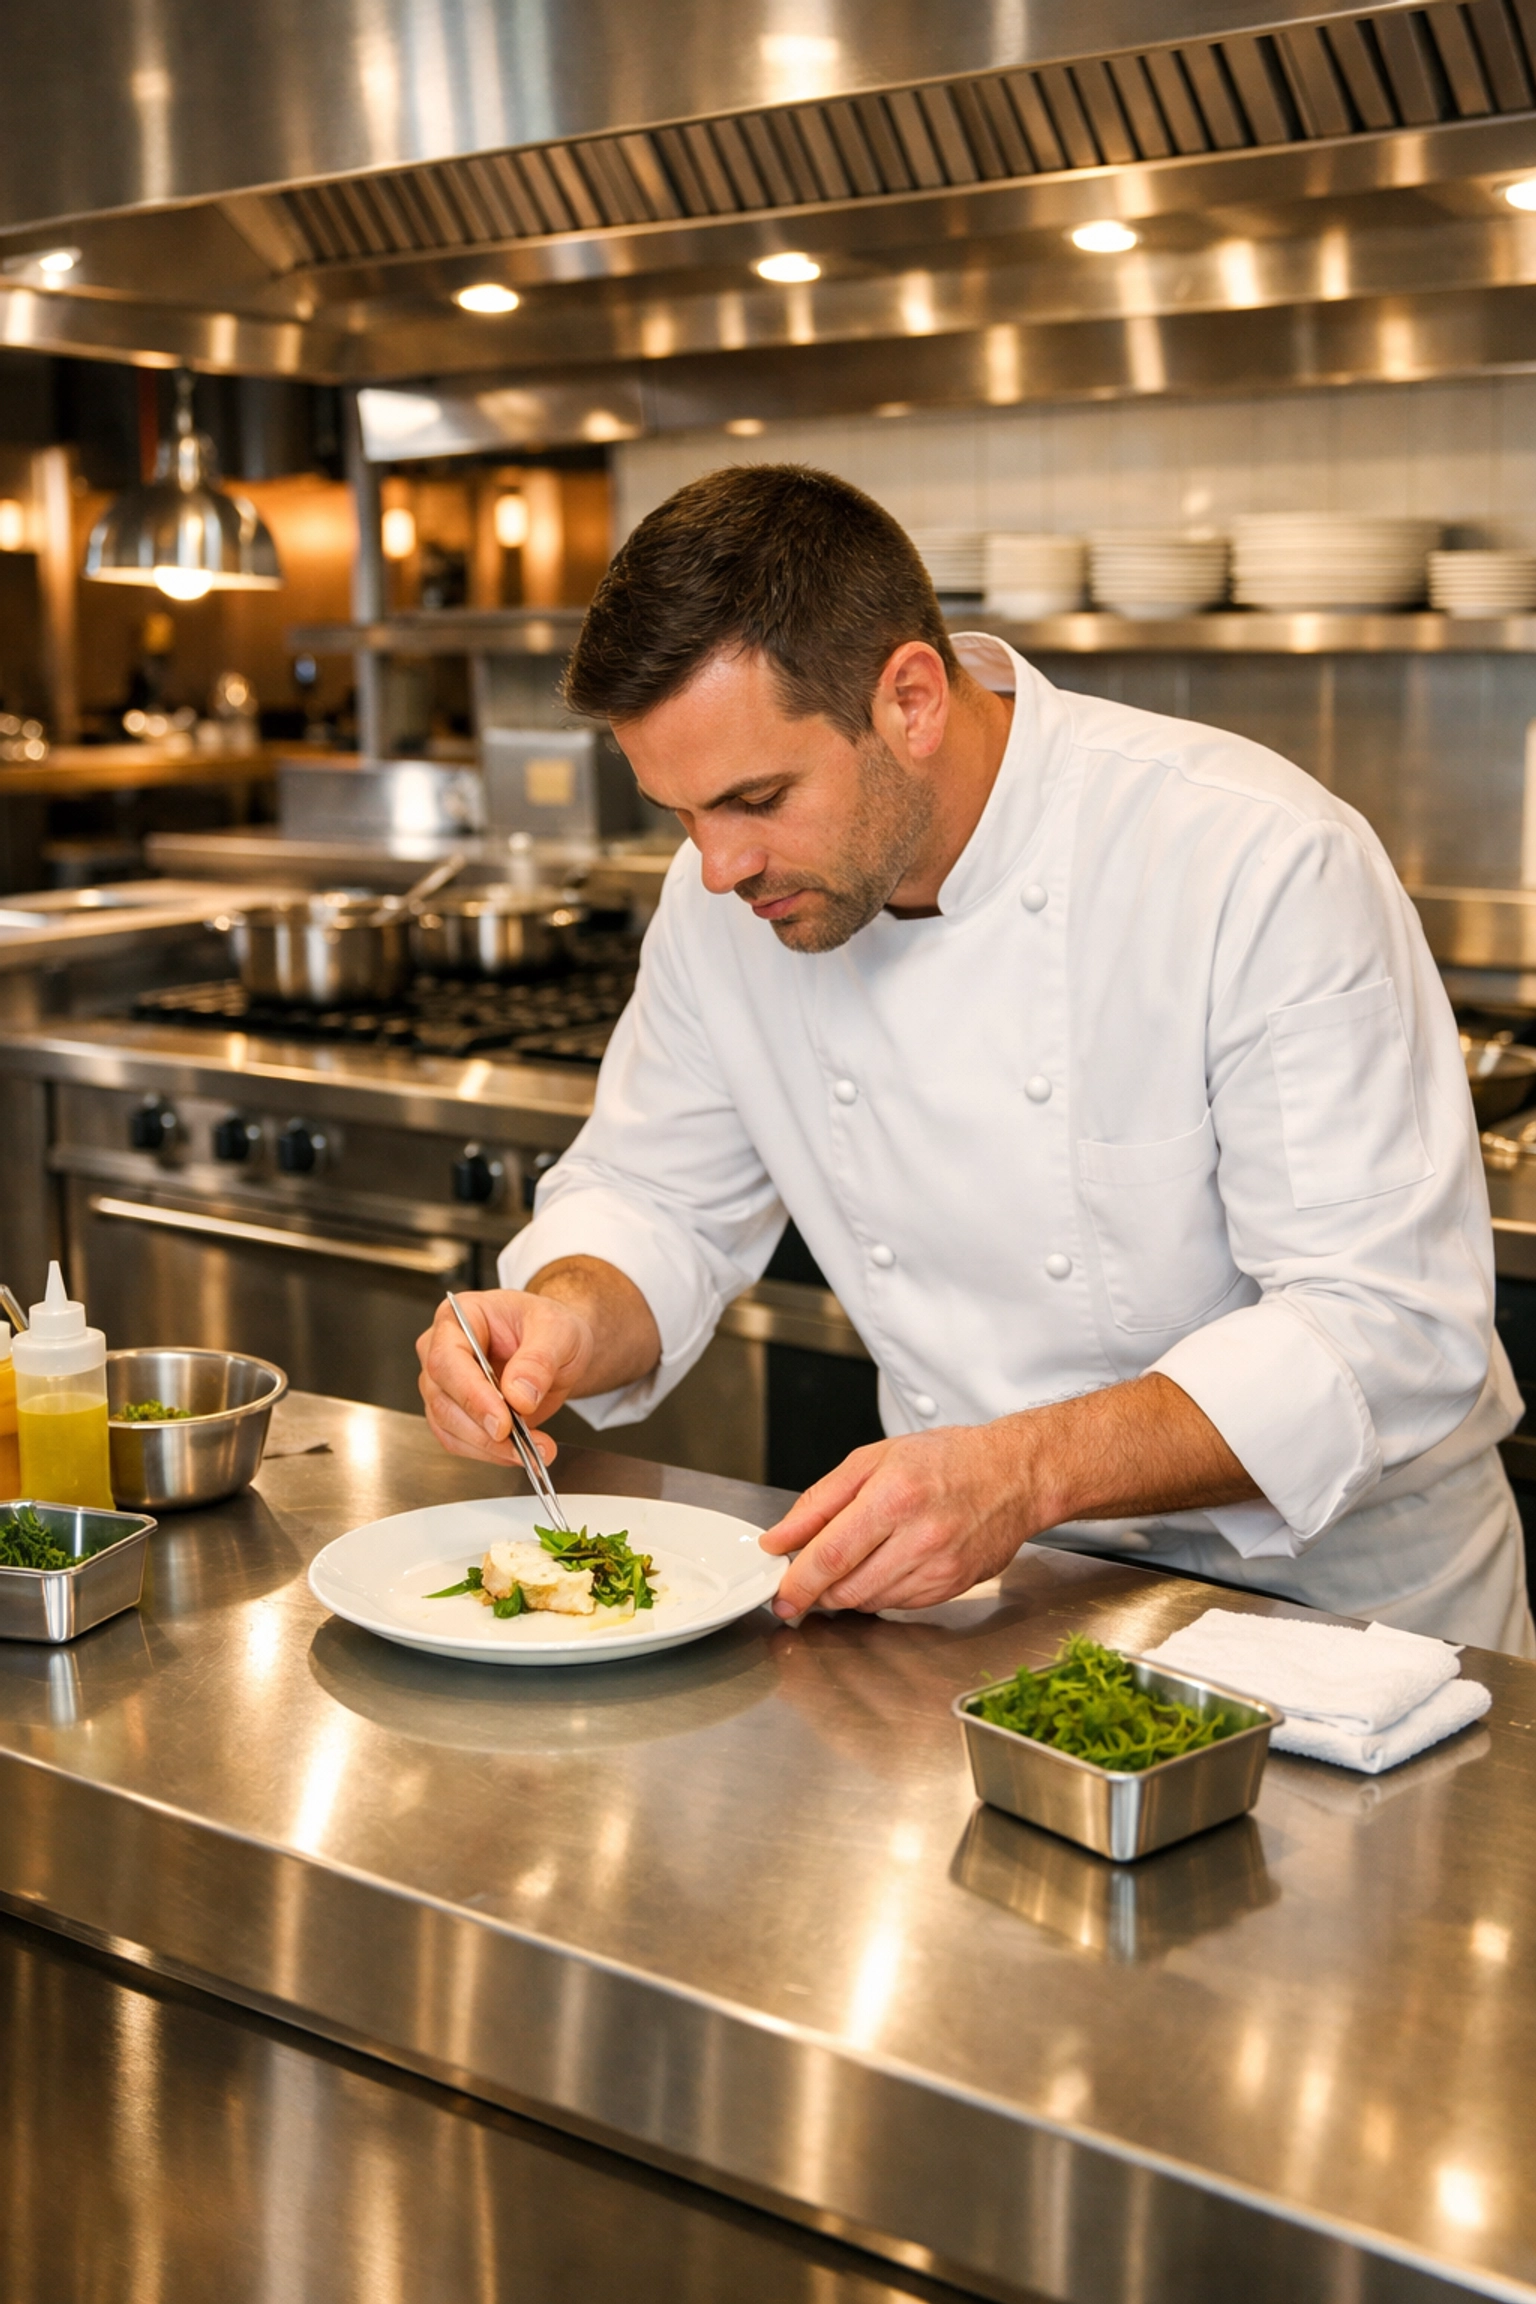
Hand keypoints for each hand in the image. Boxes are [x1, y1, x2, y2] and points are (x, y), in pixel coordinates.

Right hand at [416, 1289, 595, 1467]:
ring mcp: (446, 1384)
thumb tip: (519, 1395)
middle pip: (442, 1398)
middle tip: (520, 1443)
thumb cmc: (549, 1327)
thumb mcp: (557, 1330)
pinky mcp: (457, 1413)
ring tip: (533, 1449)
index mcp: (459, 1317)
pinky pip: (460, 1441)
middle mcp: (442, 1350)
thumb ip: (539, 1359)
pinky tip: (522, 1451)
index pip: (447, 1359)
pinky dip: (490, 1453)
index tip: (502, 1420)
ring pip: (448, 1426)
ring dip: (489, 1447)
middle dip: (481, 1429)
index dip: (471, 1394)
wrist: (557, 1348)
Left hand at [760, 1422, 1036, 1617]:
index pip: (832, 1555)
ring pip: (869, 1602)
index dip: (798, 1582)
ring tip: (853, 1562)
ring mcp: (939, 1567)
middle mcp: (920, 1537)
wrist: (1012, 1476)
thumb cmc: (943, 1460)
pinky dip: (878, 1593)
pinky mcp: (952, 1587)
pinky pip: (897, 1605)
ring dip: (846, 1592)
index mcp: (894, 1496)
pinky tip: (884, 1566)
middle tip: (807, 1581)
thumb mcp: (871, 1460)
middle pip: (847, 1587)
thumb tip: (780, 1539)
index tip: (780, 1595)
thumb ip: (819, 1502)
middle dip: (817, 1591)